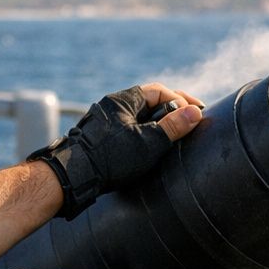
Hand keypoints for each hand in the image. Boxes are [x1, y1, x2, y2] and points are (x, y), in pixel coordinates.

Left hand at [28, 83, 203, 218]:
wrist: (73, 176)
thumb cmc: (109, 157)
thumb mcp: (147, 143)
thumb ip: (172, 127)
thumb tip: (195, 113)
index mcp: (123, 100)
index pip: (159, 91)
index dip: (179, 101)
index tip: (194, 114)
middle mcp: (112, 107)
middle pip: (149, 103)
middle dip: (171, 110)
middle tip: (190, 119)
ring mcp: (104, 123)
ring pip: (138, 117)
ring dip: (158, 122)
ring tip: (174, 133)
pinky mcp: (100, 140)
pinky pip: (128, 130)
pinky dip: (144, 133)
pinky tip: (151, 146)